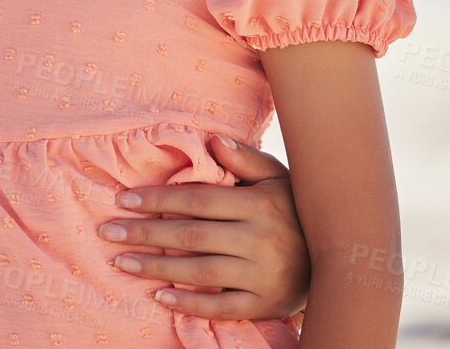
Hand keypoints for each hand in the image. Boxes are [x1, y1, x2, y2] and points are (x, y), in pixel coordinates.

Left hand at [96, 134, 309, 319]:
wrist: (342, 259)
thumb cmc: (296, 211)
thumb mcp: (279, 179)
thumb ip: (246, 160)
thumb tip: (212, 141)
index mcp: (260, 205)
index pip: (198, 200)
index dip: (158, 199)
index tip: (122, 200)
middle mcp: (262, 240)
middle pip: (191, 236)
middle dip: (144, 233)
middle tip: (107, 231)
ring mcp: (264, 275)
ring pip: (200, 272)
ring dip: (156, 268)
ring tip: (121, 262)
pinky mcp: (266, 304)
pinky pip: (221, 307)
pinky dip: (189, 304)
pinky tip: (159, 297)